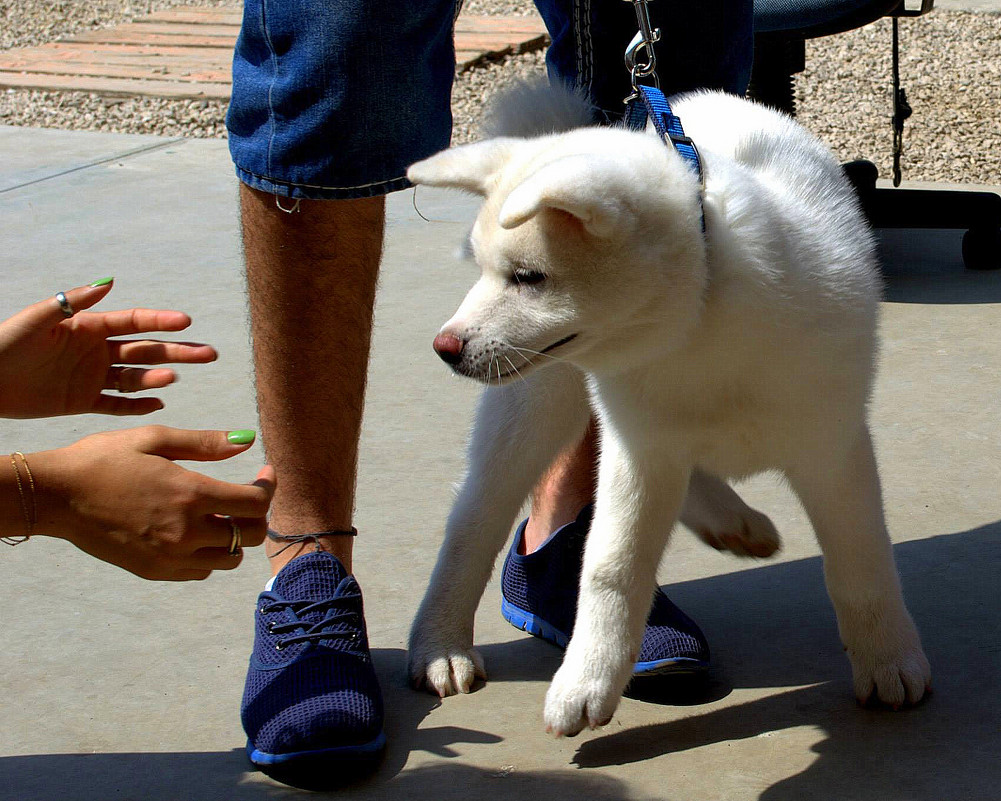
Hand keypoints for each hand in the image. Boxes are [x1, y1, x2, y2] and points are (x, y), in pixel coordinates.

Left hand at [0, 280, 216, 417]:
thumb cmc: (6, 343)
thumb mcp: (38, 319)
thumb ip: (74, 302)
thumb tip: (110, 280)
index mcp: (89, 327)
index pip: (133, 322)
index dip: (160, 321)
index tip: (186, 322)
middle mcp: (96, 351)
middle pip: (146, 350)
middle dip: (177, 352)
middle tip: (208, 354)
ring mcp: (93, 377)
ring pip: (135, 378)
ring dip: (157, 378)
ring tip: (174, 379)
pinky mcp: (84, 401)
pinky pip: (118, 405)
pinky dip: (138, 405)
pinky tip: (159, 403)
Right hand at [30, 426, 275, 580]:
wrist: (56, 495)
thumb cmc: (104, 459)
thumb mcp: (154, 439)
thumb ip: (205, 443)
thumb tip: (248, 441)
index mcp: (190, 494)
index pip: (256, 503)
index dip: (268, 486)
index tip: (264, 473)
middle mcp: (185, 532)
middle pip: (250, 535)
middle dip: (255, 514)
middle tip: (243, 495)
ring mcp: (170, 557)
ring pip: (228, 559)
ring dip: (233, 538)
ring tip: (218, 515)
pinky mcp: (154, 571)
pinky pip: (200, 572)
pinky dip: (208, 555)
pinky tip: (194, 533)